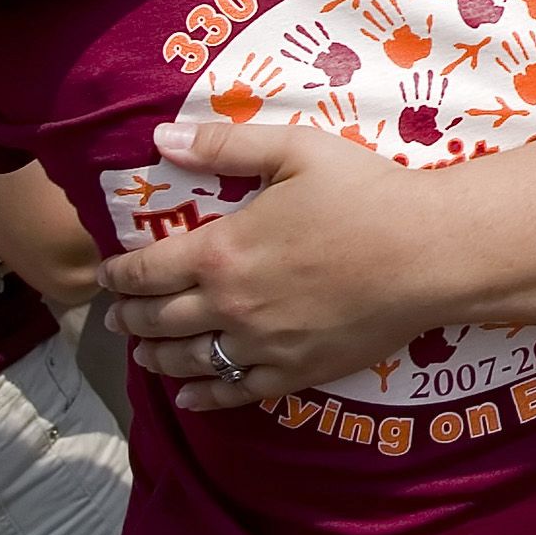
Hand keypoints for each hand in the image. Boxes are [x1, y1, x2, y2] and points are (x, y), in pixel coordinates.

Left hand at [100, 123, 436, 409]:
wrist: (428, 252)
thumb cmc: (366, 194)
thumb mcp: (296, 151)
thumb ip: (225, 146)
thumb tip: (161, 138)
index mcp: (223, 251)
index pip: (147, 270)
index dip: (118, 274)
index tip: (107, 274)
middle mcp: (230, 305)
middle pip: (159, 320)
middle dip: (128, 317)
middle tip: (115, 314)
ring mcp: (263, 344)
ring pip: (189, 360)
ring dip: (156, 356)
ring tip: (142, 352)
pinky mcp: (297, 371)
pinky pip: (237, 392)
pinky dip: (205, 396)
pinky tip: (190, 394)